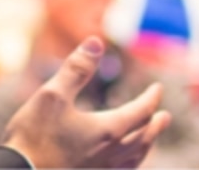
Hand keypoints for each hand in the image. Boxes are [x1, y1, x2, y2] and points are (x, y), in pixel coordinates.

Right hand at [2, 37, 171, 168]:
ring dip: (147, 144)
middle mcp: (111, 152)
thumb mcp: (52, 94)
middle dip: (155, 124)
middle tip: (165, 116)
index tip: (158, 88)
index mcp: (107, 129)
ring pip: (136, 157)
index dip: (151, 98)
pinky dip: (132, 162)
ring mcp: (103, 169)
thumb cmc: (34, 134)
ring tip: (150, 139)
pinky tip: (125, 162)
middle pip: (144, 137)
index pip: (140, 111)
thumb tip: (96, 42)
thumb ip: (76, 69)